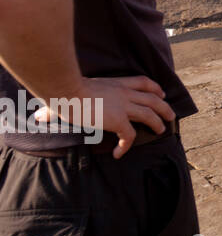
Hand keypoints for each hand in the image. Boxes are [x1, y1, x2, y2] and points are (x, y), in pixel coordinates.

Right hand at [34, 75, 174, 158]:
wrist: (67, 90)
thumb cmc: (65, 89)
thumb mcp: (73, 91)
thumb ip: (65, 102)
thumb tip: (38, 116)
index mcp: (117, 83)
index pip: (143, 82)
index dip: (155, 88)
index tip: (161, 93)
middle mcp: (125, 93)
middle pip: (154, 98)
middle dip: (164, 107)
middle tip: (171, 115)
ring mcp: (124, 106)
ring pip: (150, 114)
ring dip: (158, 123)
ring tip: (162, 131)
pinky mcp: (119, 120)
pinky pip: (130, 136)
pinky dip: (127, 146)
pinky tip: (119, 153)